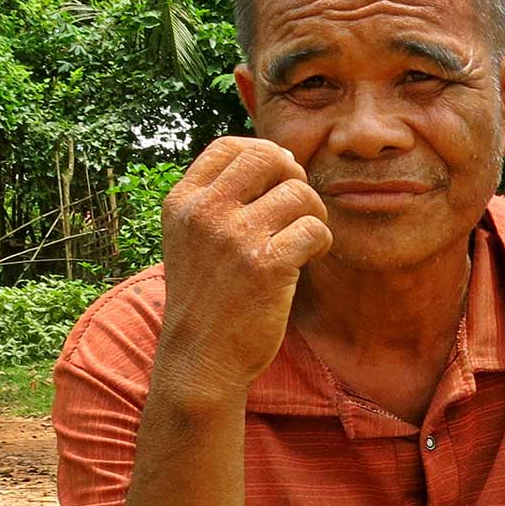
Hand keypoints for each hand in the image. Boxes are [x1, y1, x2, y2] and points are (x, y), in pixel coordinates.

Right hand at [151, 137, 332, 405]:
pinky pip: (315, 228)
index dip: (263, 154)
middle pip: (268, 157)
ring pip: (299, 192)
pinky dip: (322, 241)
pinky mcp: (266, 267)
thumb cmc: (207, 298)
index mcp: (183, 202)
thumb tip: (279, 156)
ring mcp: (234, 238)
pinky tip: (310, 258)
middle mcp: (205, 213)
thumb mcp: (192, 239)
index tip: (277, 181)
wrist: (200, 359)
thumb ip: (219, 199)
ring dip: (314, 213)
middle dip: (293, 176)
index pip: (229, 146)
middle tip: (297, 207)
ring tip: (305, 238)